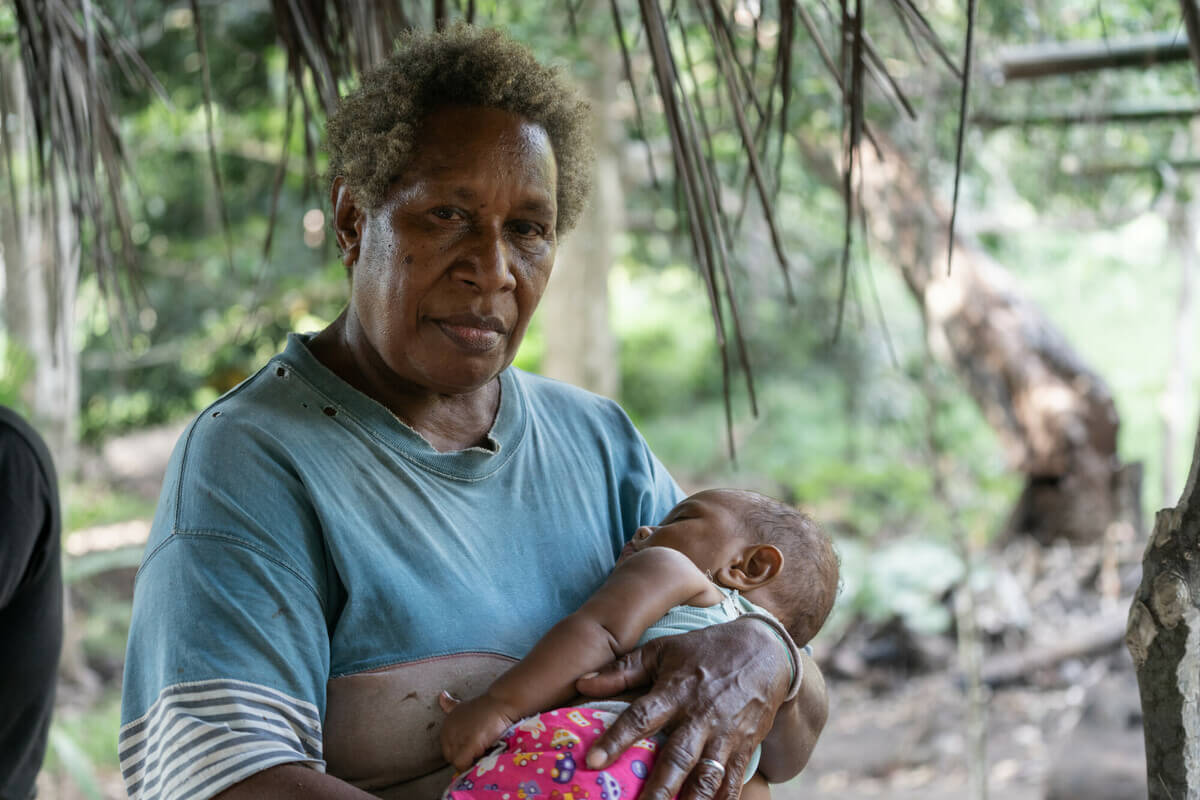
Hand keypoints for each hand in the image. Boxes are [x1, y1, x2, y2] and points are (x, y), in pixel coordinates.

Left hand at [438, 690, 515, 772]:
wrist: (501, 703)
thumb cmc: (486, 706)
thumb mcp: (463, 705)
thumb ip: (450, 705)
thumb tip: (441, 696)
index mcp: (446, 725)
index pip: (447, 750)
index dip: (460, 751)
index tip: (472, 748)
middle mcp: (448, 731)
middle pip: (450, 757)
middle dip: (463, 757)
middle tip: (478, 752)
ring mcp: (458, 738)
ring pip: (456, 762)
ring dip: (468, 762)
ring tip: (481, 753)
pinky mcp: (469, 744)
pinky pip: (462, 764)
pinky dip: (470, 765)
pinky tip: (480, 757)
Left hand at [574, 617, 790, 799]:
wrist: (764, 651)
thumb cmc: (704, 650)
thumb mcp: (662, 650)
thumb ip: (622, 670)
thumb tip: (582, 684)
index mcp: (675, 691)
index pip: (640, 717)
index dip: (615, 739)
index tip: (592, 760)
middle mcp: (700, 716)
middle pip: (677, 757)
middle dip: (658, 789)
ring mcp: (726, 735)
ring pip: (707, 776)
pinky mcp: (746, 748)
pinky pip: (732, 782)